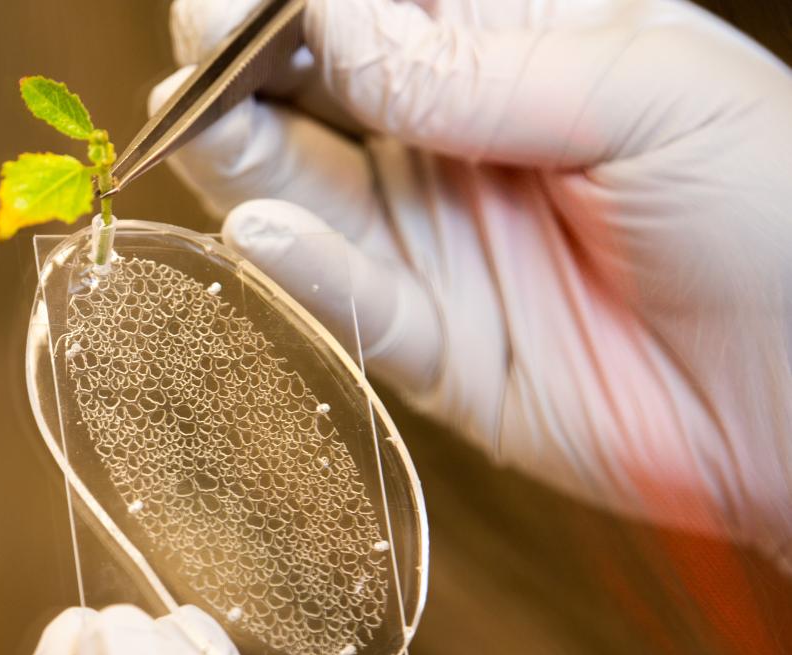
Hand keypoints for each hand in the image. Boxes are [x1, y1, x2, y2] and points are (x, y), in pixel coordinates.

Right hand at [156, 0, 791, 570]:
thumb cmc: (777, 211)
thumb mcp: (649, 94)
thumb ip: (486, 65)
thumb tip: (338, 22)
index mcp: (513, 47)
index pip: (376, 4)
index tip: (247, 0)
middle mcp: (452, 141)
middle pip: (314, 92)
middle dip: (243, 64)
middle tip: (200, 51)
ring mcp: (435, 244)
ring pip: (307, 192)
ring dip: (241, 158)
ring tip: (193, 123)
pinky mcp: (432, 348)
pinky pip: (353, 304)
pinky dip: (303, 268)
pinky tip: (261, 229)